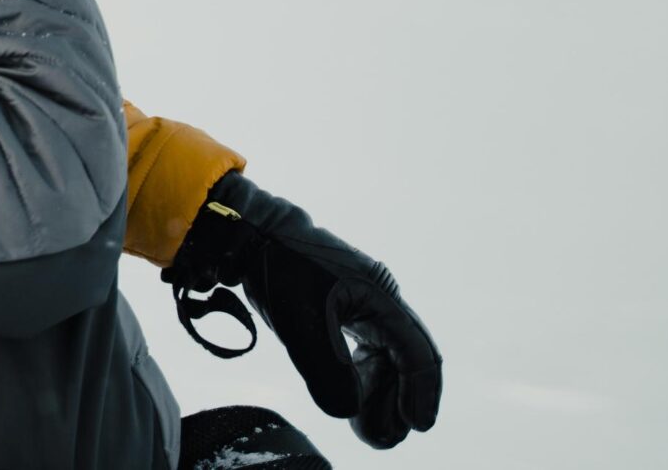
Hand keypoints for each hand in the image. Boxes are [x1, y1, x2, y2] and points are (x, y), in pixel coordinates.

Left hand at [165, 173, 442, 447]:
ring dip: (380, 394)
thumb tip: (349, 412)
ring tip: (366, 430)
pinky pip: (364, 348)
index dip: (422, 393)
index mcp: (380, 295)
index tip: (418, 427)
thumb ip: (327, 369)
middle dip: (398, 402)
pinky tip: (351, 398)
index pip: (417, 352)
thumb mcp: (299, 321)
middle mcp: (378, 297)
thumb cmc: (276, 266)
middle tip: (379, 438)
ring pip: (385, 357)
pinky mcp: (340, 304)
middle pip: (404, 359)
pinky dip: (362, 376)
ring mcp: (360, 300)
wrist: (246, 228)